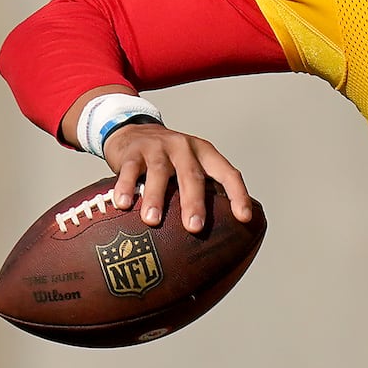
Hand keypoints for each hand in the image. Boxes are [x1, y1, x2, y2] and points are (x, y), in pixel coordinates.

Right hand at [102, 122, 254, 233]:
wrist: (134, 130)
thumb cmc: (168, 159)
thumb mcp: (190, 166)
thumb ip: (201, 190)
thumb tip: (216, 236)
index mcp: (205, 154)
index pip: (228, 173)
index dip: (238, 195)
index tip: (243, 218)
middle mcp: (185, 147)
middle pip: (192, 175)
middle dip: (194, 202)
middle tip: (194, 227)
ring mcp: (158, 148)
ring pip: (159, 172)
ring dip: (156, 198)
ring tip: (153, 221)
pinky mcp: (133, 152)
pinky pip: (129, 170)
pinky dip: (126, 187)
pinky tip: (123, 204)